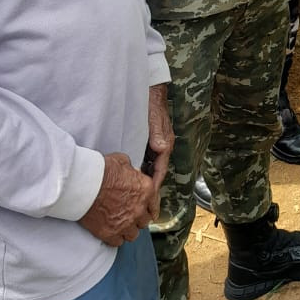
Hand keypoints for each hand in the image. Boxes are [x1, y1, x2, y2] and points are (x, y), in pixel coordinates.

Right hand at [78, 152, 155, 246]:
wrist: (83, 184)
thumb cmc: (101, 171)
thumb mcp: (122, 161)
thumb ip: (131, 170)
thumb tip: (131, 172)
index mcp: (145, 190)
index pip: (155, 206)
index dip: (149, 208)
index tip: (146, 211)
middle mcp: (139, 209)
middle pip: (144, 221)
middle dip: (138, 219)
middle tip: (130, 215)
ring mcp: (125, 223)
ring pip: (133, 235)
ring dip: (128, 230)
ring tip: (120, 225)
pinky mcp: (110, 233)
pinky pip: (118, 242)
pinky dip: (115, 238)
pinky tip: (111, 232)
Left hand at [144, 84, 173, 214]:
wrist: (150, 92)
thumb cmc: (152, 105)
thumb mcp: (155, 119)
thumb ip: (158, 134)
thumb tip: (161, 148)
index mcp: (164, 144)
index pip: (160, 169)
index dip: (155, 185)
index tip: (150, 199)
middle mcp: (162, 147)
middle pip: (157, 172)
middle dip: (152, 190)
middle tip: (147, 207)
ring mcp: (156, 145)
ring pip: (152, 169)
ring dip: (147, 183)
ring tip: (141, 200)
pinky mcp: (149, 143)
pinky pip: (147, 162)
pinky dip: (143, 173)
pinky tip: (135, 181)